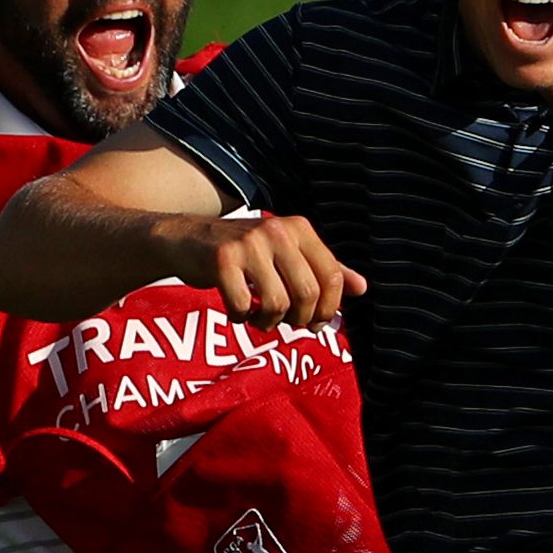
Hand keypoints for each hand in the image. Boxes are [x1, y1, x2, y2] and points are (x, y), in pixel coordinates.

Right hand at [177, 213, 367, 328]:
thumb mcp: (288, 254)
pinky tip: (237, 310)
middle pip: (307, 293)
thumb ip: (323, 269)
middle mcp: (278, 231)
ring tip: (259, 317)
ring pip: (277, 303)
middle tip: (287, 323)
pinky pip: (242, 305)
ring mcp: (249, 243)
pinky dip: (240, 318)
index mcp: (299, 229)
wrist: (189, 240)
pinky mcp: (222, 259)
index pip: (332, 276)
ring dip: (269, 322)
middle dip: (300, 319)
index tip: (317, 323)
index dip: (329, 308)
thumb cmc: (245, 253)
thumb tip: (362, 287)